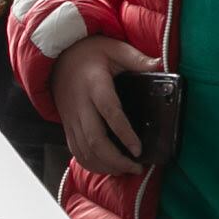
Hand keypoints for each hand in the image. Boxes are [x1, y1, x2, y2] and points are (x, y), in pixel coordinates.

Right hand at [52, 36, 152, 177]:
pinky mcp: (67, 126)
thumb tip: (161, 64)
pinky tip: (108, 167)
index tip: (138, 149)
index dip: (124, 133)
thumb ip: (137, 58)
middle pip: (95, 140)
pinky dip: (91, 164)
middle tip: (136, 167)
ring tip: (126, 169)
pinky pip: (76, 151)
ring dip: (105, 165)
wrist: (57, 58)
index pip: (109, 112)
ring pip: (84, 150)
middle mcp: (80, 105)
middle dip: (116, 159)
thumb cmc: (89, 53)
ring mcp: (71, 118)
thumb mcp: (114, 48)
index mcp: (95, 85)